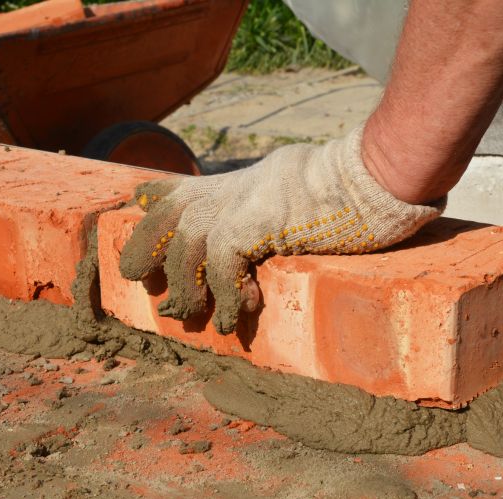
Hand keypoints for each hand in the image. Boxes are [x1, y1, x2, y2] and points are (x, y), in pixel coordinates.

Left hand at [119, 127, 444, 333]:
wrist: (364, 178)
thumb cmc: (341, 188)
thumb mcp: (286, 187)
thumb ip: (260, 204)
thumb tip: (253, 232)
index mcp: (232, 183)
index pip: (176, 187)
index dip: (152, 199)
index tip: (138, 204)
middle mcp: (224, 191)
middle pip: (161, 217)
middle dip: (144, 248)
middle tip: (143, 282)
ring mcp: (233, 205)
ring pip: (185, 253)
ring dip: (190, 291)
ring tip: (199, 317)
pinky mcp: (248, 225)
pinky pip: (220, 270)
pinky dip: (224, 297)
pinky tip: (234, 315)